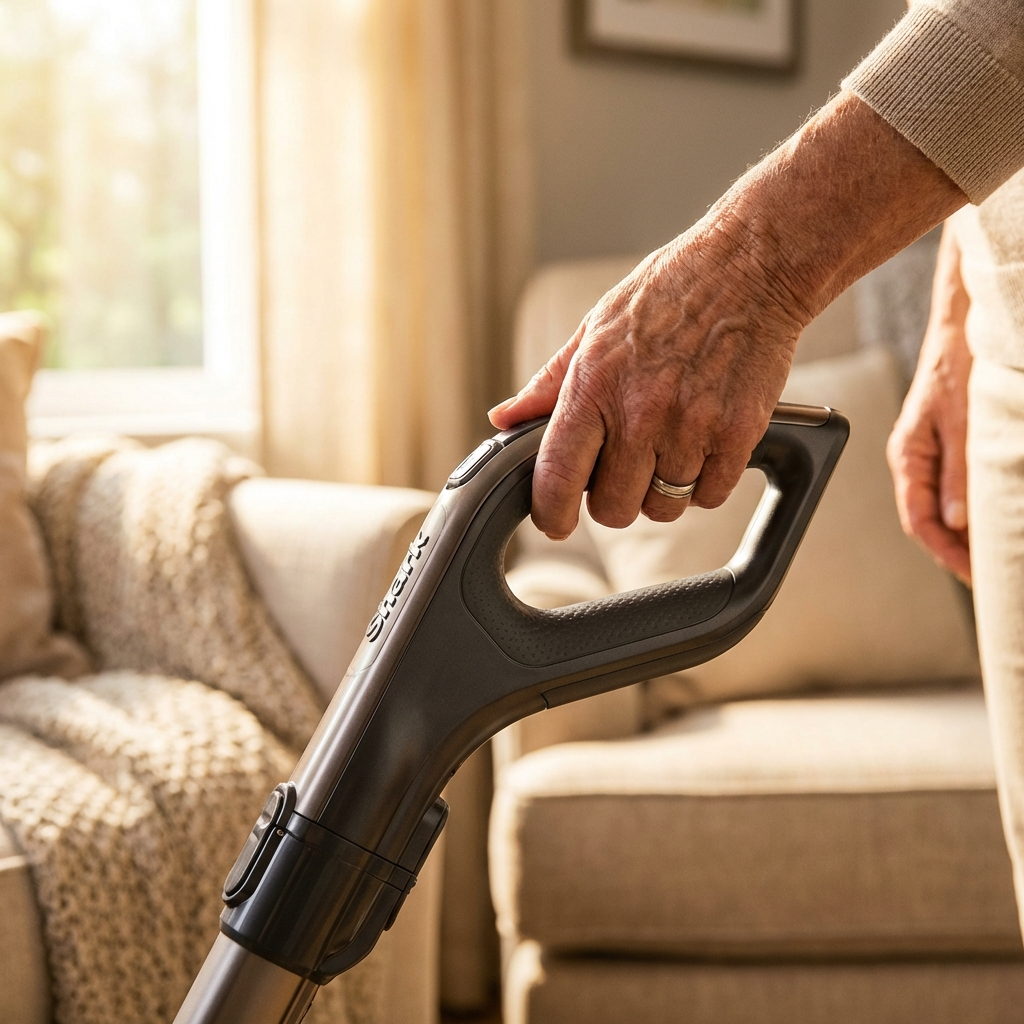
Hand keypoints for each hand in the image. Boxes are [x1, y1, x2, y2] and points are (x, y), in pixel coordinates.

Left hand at [490, 94, 964, 539]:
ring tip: (671, 447)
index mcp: (593, 385)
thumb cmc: (672, 290)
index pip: (557, 476)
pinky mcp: (738, 434)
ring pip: (665, 507)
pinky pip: (711, 495)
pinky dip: (706, 483)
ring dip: (664, 491)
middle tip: (627, 470)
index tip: (556, 522)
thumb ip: (550, 383)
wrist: (753, 263)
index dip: (551, 513)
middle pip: (614, 508)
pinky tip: (704, 446)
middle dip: (616, 500)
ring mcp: (690, 426)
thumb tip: (504, 418)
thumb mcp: (597, 328)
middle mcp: (639, 412)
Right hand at [887, 224, 971, 583]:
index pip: (918, 520)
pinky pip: (952, 490)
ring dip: (964, 533)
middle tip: (989, 576)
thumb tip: (955, 521)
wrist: (964, 327)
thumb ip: (957, 473)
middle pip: (928, 520)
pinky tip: (990, 520)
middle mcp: (914, 460)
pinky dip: (970, 510)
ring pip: (942, 508)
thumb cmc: (957, 365)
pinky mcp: (946, 447)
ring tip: (992, 554)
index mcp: (907, 456)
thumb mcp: (962, 422)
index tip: (974, 575)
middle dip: (956, 551)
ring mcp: (929, 455)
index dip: (945, 552)